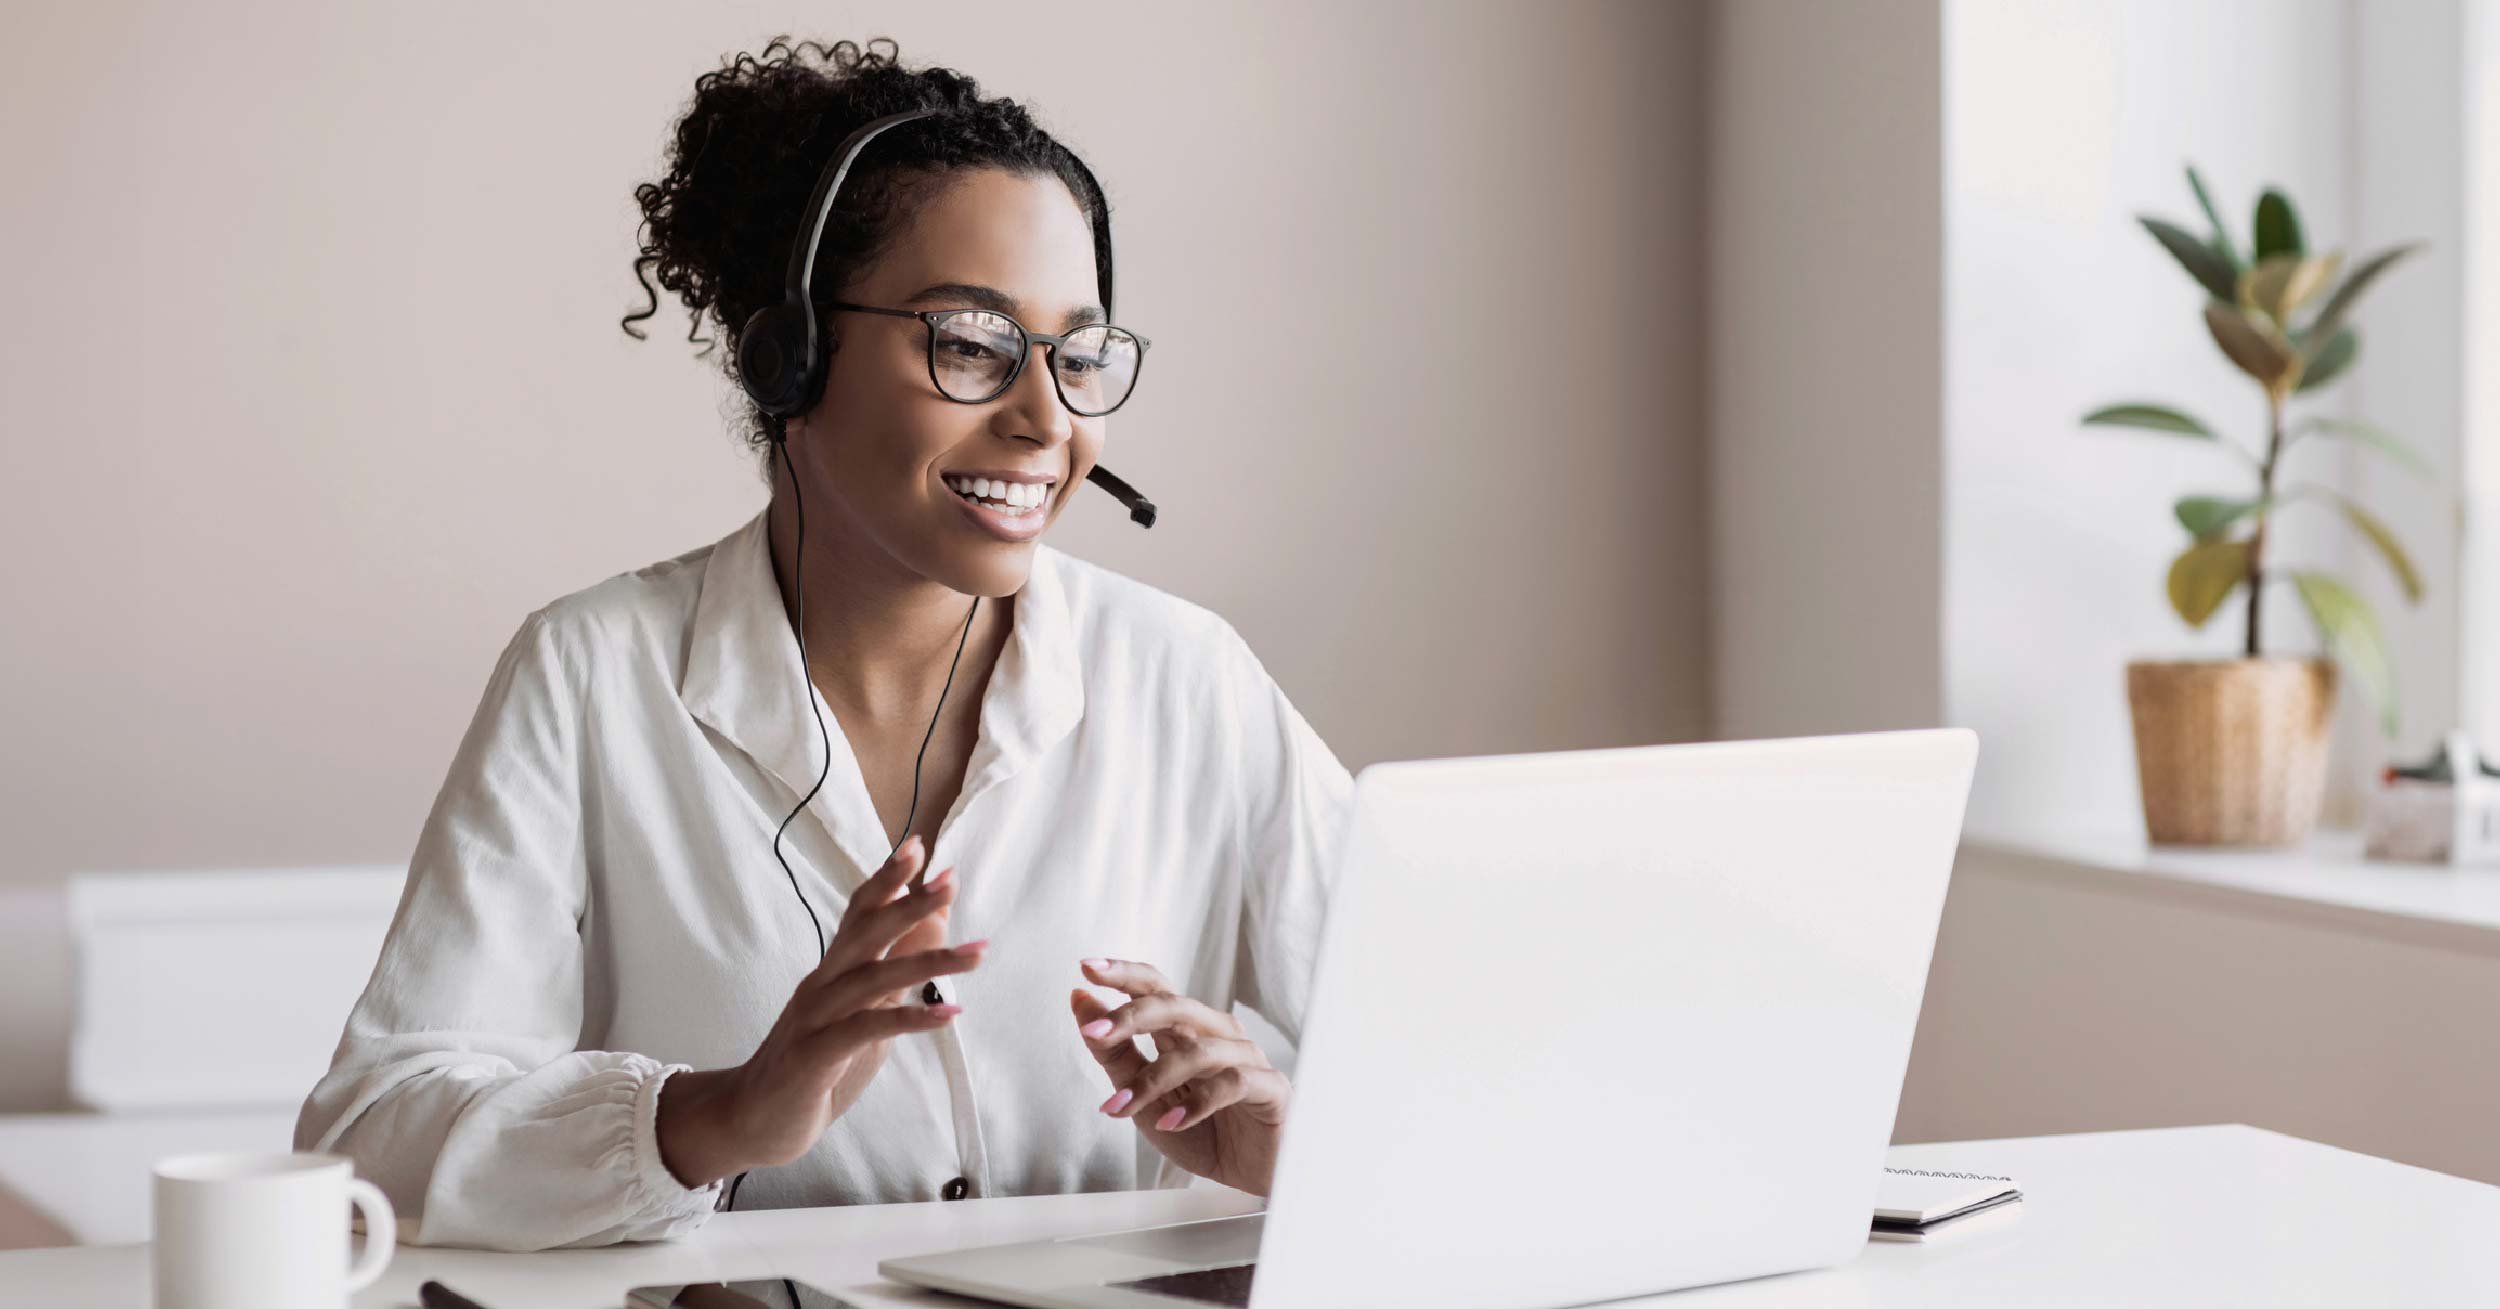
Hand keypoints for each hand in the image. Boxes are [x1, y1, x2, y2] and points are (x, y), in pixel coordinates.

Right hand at [658, 836, 986, 1186]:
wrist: (751, 1122)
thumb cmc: (812, 1067)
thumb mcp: (861, 1017)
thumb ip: (893, 975)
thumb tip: (935, 929)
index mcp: (831, 973)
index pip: (859, 916)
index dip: (888, 882)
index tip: (922, 849)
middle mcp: (820, 986)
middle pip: (864, 933)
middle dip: (908, 903)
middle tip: (949, 879)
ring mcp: (814, 1020)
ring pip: (873, 979)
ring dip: (928, 963)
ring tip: (977, 953)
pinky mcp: (813, 1057)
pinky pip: (865, 1030)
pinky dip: (909, 1019)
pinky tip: (948, 1013)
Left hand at [1070, 958, 1291, 1195]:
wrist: (1251, 1175)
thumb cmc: (1202, 1131)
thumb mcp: (1144, 1098)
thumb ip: (1114, 1053)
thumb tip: (1080, 1000)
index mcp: (1186, 1029)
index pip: (1155, 988)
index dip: (1124, 974)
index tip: (1086, 967)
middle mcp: (1217, 1033)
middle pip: (1175, 1006)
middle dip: (1131, 1016)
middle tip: (1094, 1033)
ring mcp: (1246, 1057)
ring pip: (1197, 1051)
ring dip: (1152, 1080)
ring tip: (1121, 1106)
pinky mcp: (1269, 1086)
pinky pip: (1231, 1083)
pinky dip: (1195, 1104)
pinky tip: (1170, 1122)